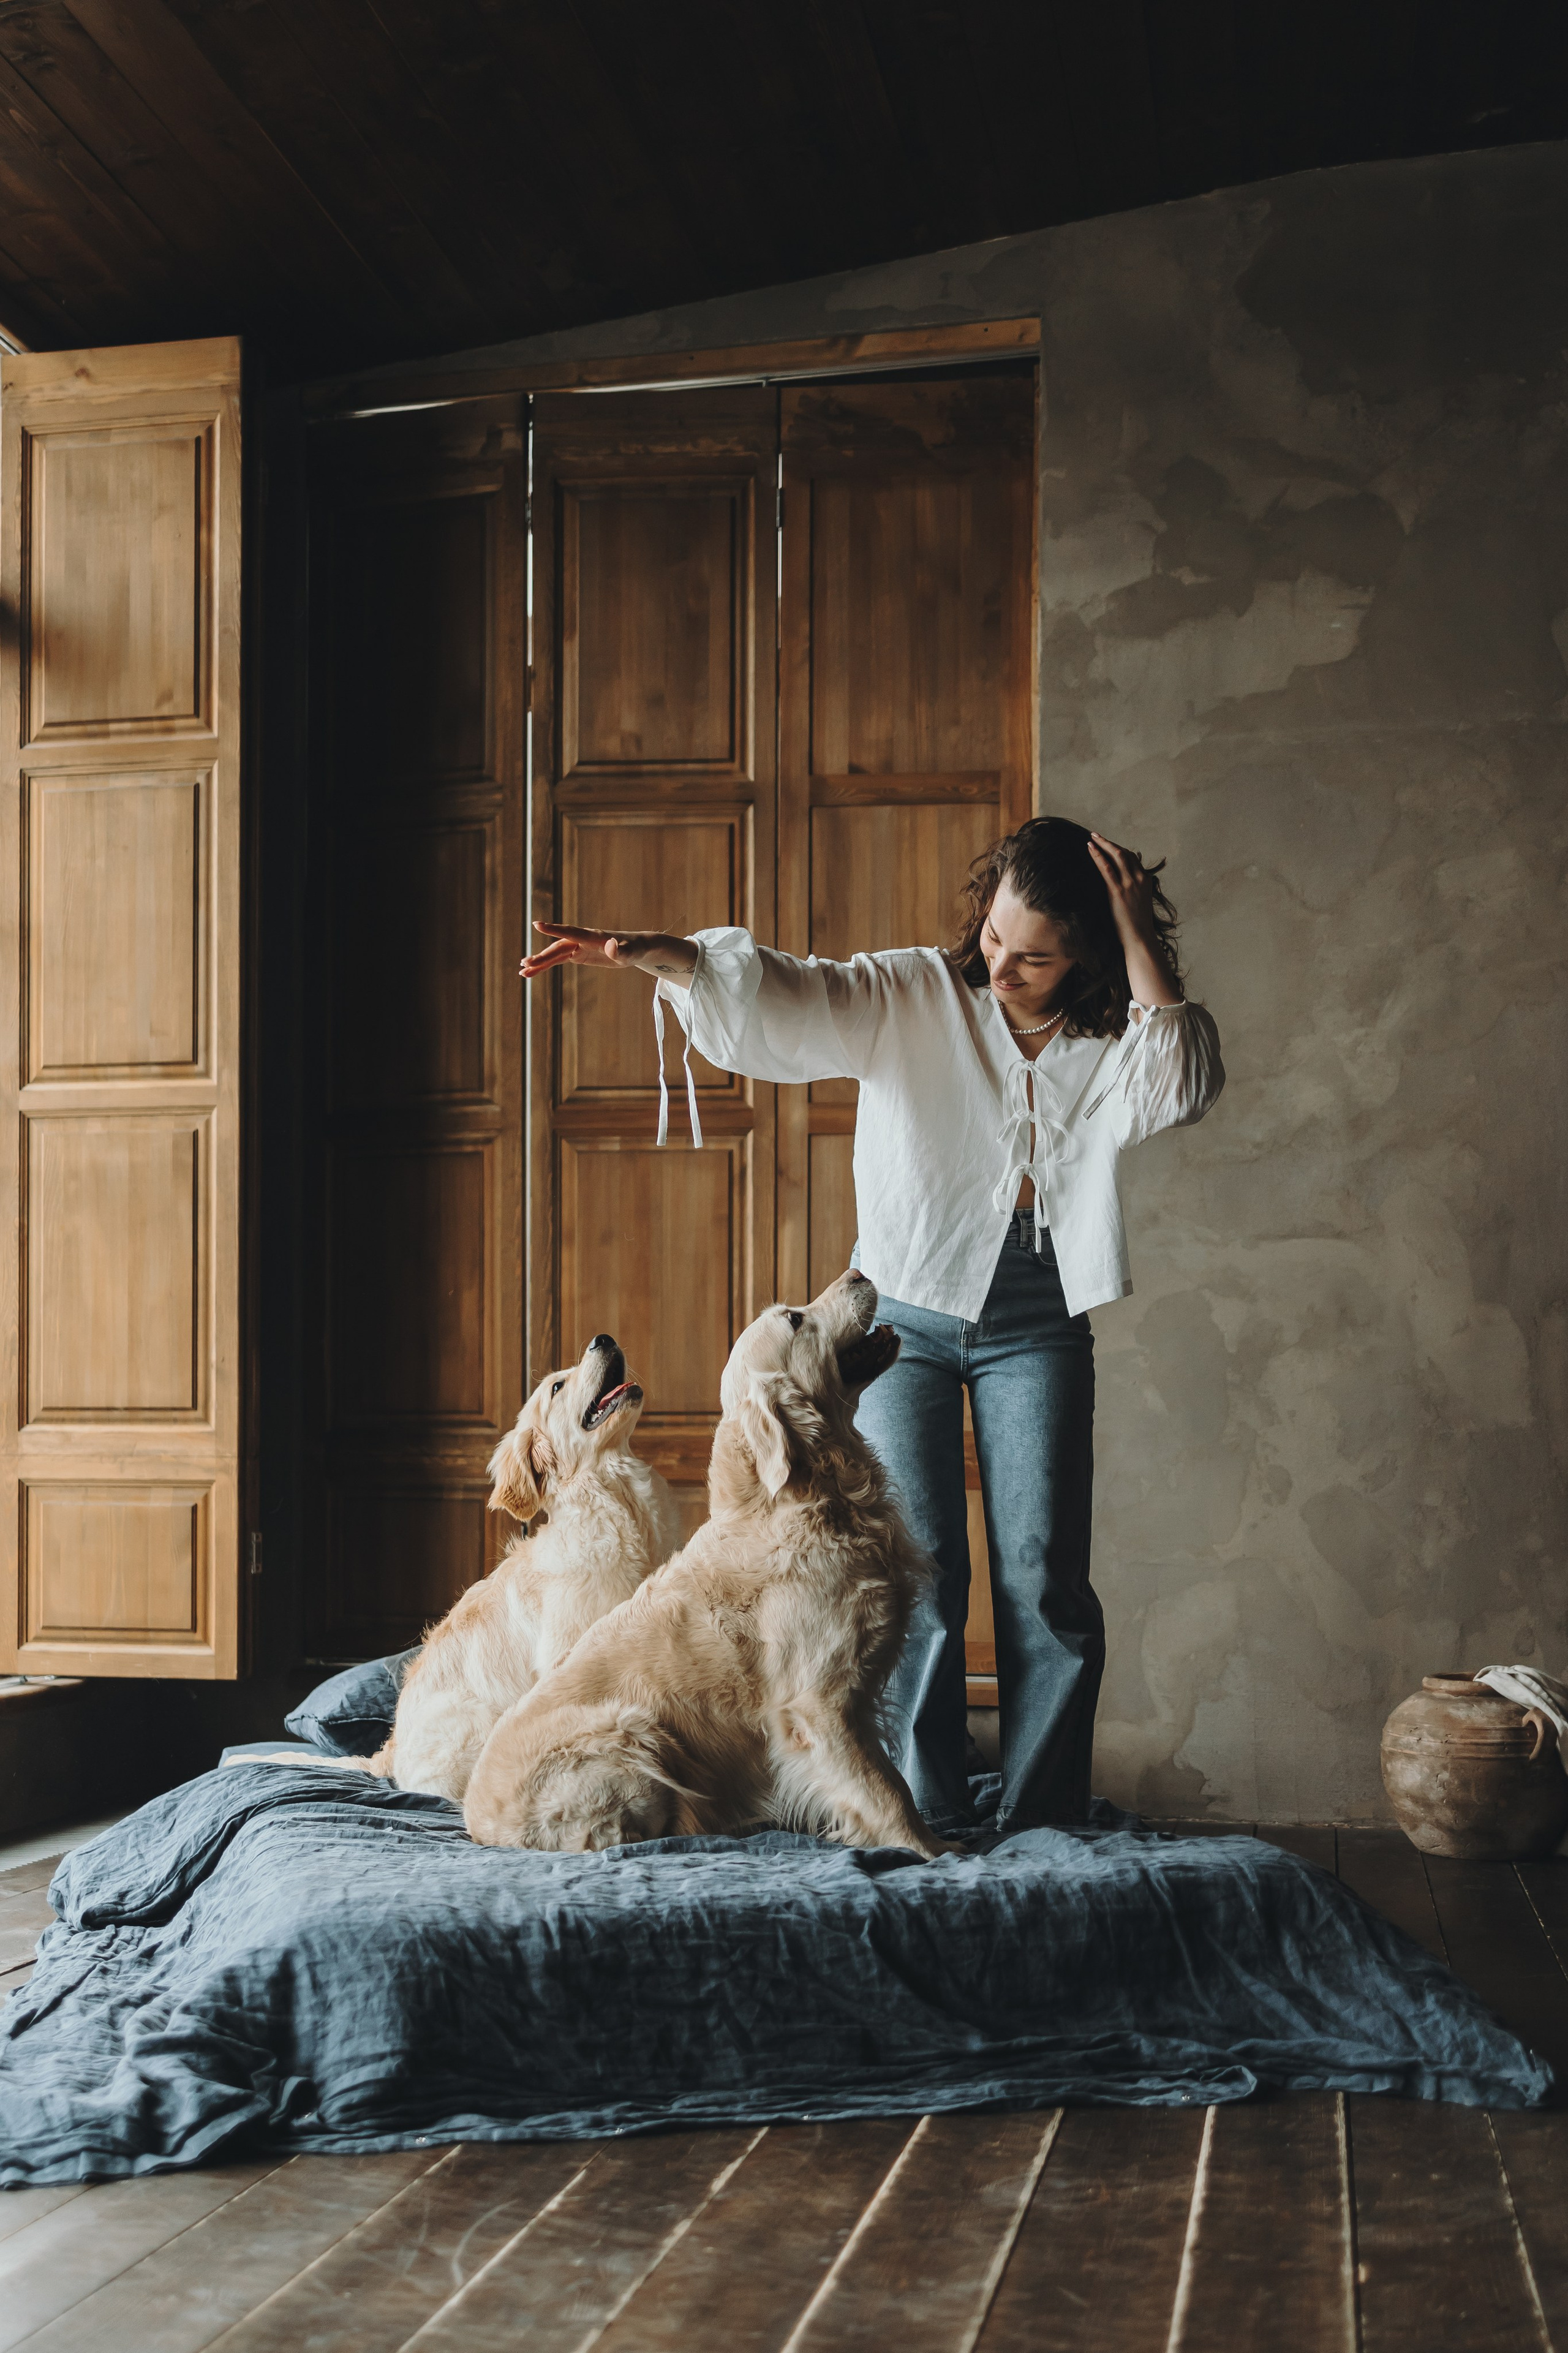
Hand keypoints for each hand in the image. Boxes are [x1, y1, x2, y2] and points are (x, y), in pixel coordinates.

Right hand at [518, 922, 697, 981]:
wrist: (636, 948)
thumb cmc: (635, 949)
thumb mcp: (630, 952)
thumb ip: (621, 950)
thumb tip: (612, 945)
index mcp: (592, 937)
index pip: (570, 932)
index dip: (554, 929)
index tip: (537, 924)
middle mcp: (582, 939)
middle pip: (557, 947)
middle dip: (542, 957)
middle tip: (525, 966)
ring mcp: (578, 946)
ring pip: (555, 954)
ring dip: (539, 962)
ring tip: (522, 972)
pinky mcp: (578, 954)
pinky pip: (558, 960)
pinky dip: (546, 965)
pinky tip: (533, 971)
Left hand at [1087, 834, 1159, 949]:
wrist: (1140, 938)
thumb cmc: (1138, 924)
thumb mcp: (1140, 903)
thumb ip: (1134, 891)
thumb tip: (1124, 886)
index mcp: (1146, 880)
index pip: (1132, 857)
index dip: (1118, 849)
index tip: (1107, 844)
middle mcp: (1140, 878)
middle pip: (1124, 853)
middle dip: (1109, 842)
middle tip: (1096, 835)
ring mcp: (1130, 884)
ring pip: (1117, 856)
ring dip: (1103, 844)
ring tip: (1091, 838)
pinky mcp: (1118, 891)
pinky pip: (1107, 869)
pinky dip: (1098, 856)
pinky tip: (1090, 849)